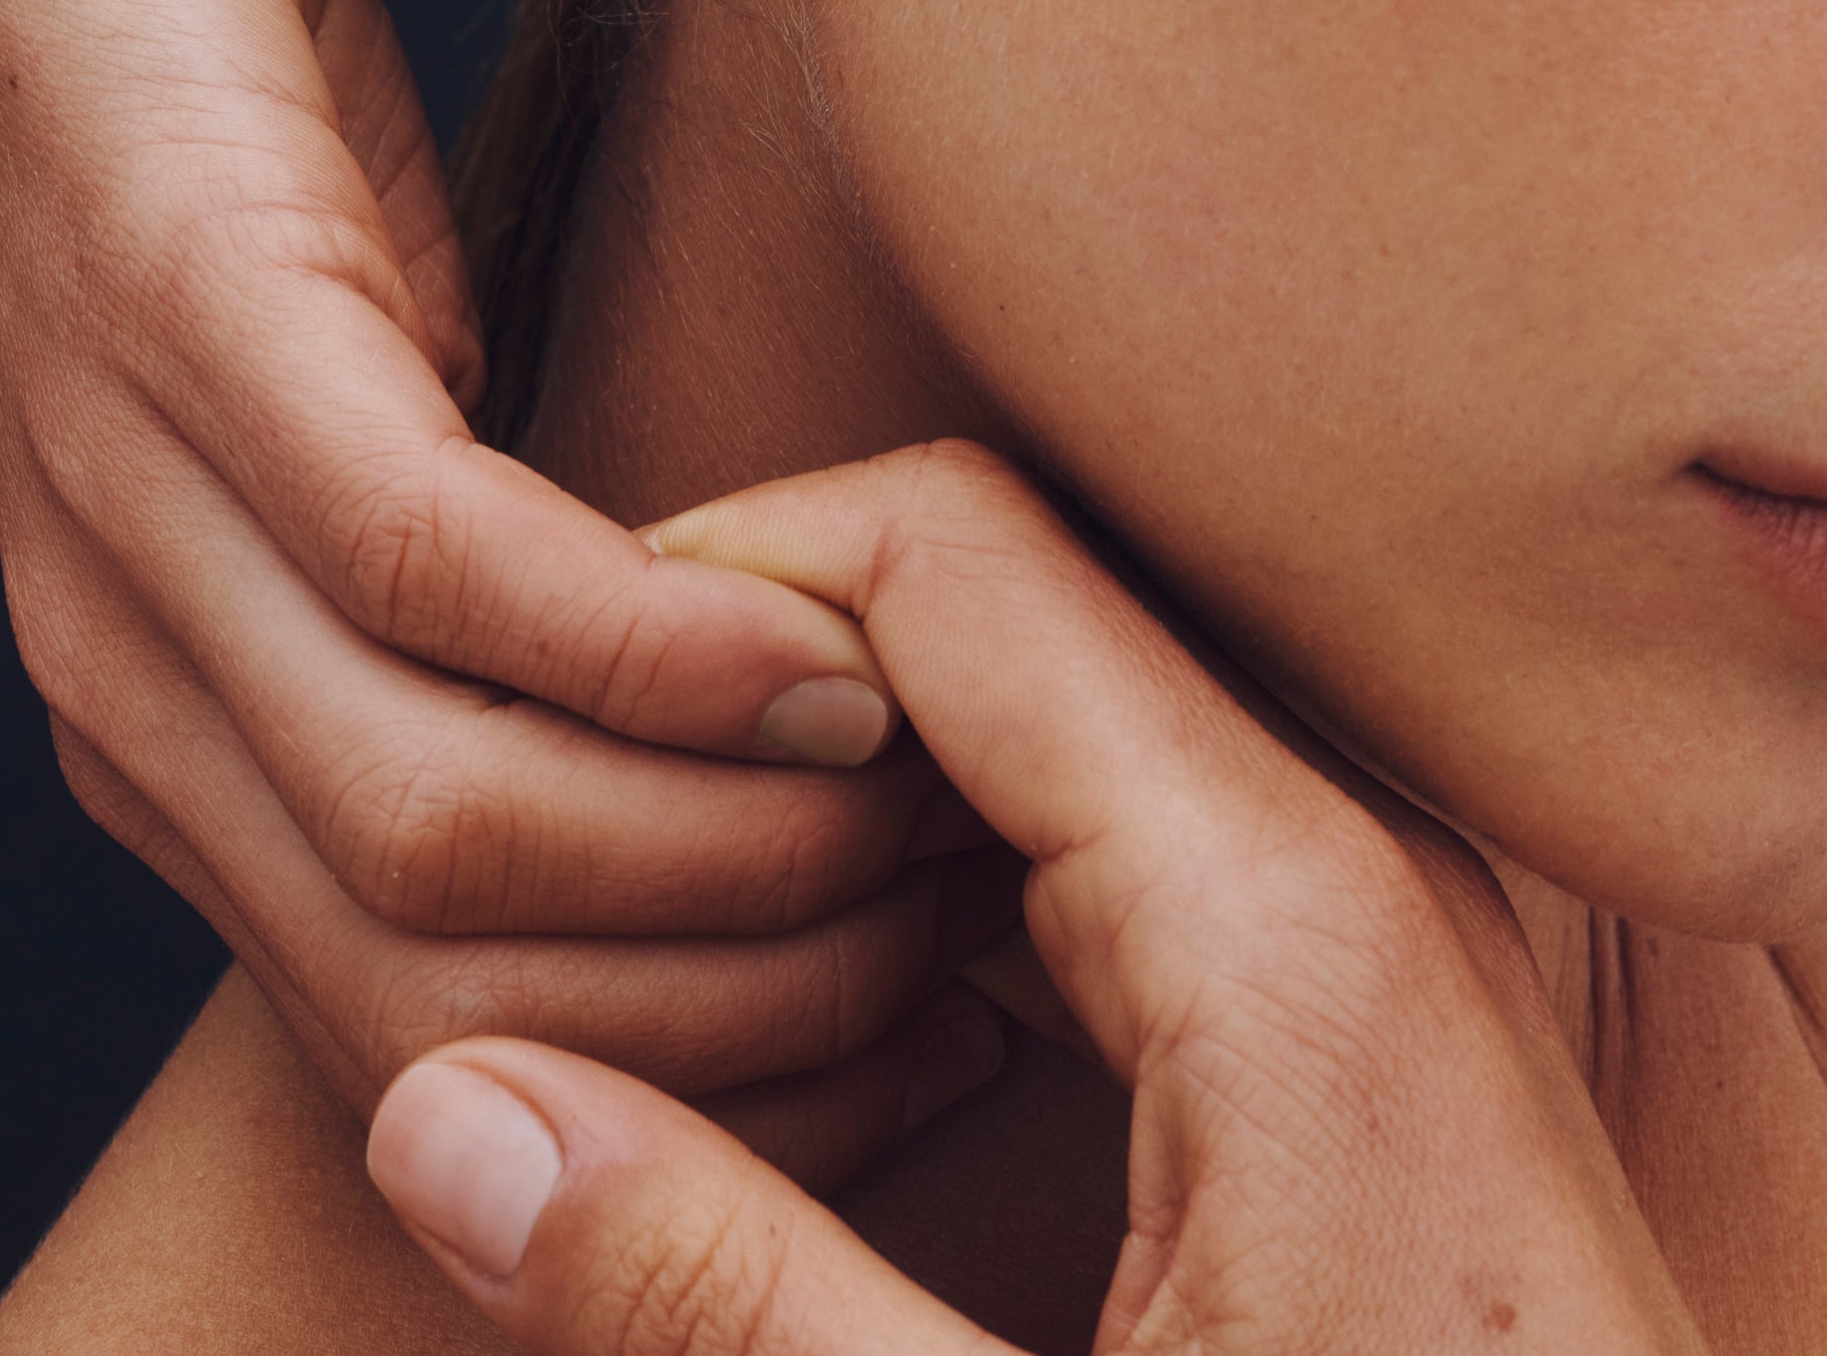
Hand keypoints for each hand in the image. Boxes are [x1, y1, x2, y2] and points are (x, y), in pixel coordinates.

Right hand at [0, 0, 936, 1118]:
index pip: (298, 412)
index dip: (566, 594)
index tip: (842, 670)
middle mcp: (26, 247)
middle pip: (291, 693)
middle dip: (623, 821)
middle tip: (948, 816)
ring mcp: (34, 415)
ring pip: (276, 816)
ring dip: (588, 912)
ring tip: (892, 871)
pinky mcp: (100, 492)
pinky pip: (269, 790)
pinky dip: (497, 879)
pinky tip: (734, 855)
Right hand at [367, 444, 1706, 1351]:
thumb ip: (721, 1296)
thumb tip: (441, 1114)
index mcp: (1286, 919)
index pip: (954, 545)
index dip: (727, 565)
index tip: (558, 688)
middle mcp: (1358, 859)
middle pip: (1011, 595)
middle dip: (780, 657)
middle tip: (582, 787)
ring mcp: (1385, 921)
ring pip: (1069, 701)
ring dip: (867, 760)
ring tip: (681, 881)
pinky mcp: (1376, 1007)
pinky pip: (1138, 820)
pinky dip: (967, 851)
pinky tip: (852, 980)